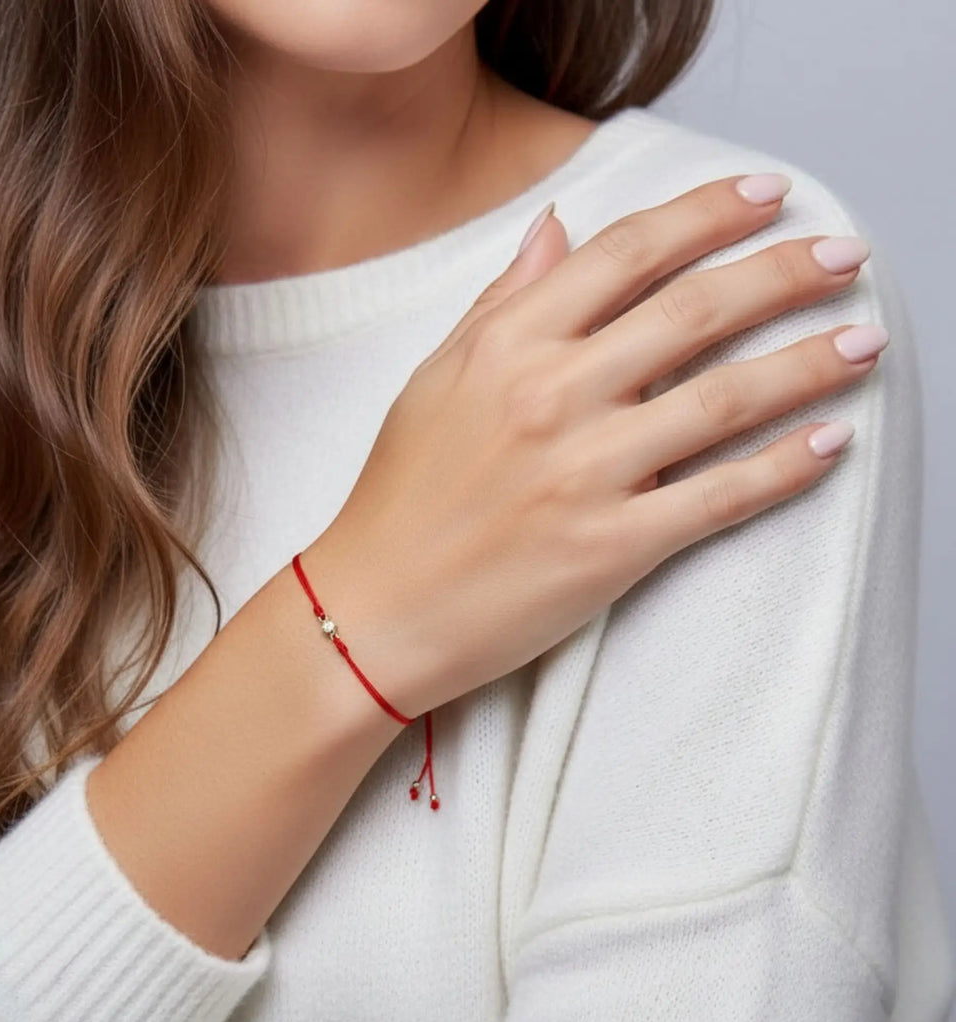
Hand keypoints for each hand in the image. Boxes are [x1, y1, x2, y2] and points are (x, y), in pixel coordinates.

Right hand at [301, 175, 883, 717]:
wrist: (375, 608)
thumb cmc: (400, 496)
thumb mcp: (435, 379)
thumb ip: (501, 300)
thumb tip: (557, 226)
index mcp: (508, 346)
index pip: (627, 253)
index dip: (707, 214)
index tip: (764, 196)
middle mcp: (553, 397)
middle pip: (694, 312)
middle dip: (783, 272)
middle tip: (842, 255)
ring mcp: (586, 474)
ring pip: (724, 400)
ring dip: (807, 364)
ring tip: (863, 343)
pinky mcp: (612, 548)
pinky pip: (719, 497)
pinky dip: (783, 467)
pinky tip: (829, 441)